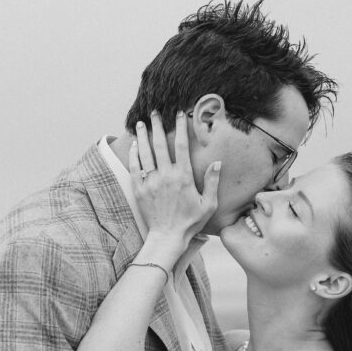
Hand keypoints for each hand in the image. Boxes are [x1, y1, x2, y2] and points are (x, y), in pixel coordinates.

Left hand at [129, 112, 220, 255]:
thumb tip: (217, 163)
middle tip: (155, 113)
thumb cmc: (190, 222)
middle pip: (160, 145)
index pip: (181, 146)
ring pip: (145, 153)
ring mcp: (151, 182)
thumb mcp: (208, 204)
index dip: (180, 128)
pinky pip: (135, 168)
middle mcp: (165, 176)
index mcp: (183, 177)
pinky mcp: (139, 190)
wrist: (167, 237)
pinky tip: (135, 145)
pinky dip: (134, 154)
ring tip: (142, 123)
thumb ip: (212, 182)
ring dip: (143, 136)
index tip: (179, 114)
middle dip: (157, 126)